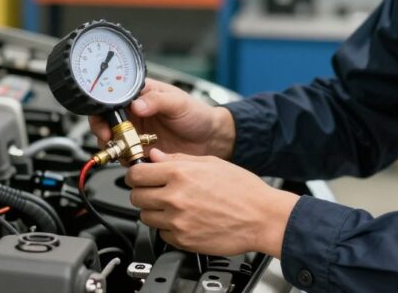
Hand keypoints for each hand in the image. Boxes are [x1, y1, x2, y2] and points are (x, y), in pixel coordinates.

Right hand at [88, 79, 235, 158]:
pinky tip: (136, 157)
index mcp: (141, 96)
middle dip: (103, 130)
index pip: (113, 99)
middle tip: (109, 138)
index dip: (104, 110)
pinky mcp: (142, 152)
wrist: (211, 139)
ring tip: (125, 149)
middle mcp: (135, 114)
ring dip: (114, 147)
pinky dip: (126, 159)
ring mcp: (137, 134)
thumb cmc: (197, 114)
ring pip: (113, 141)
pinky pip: (126, 157)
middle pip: (106, 121)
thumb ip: (157, 101)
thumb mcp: (179, 102)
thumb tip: (137, 105)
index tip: (106, 122)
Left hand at [126, 148, 299, 256]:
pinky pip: (162, 234)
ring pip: (146, 217)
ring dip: (154, 211)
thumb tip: (155, 157)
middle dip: (143, 192)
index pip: (136, 174)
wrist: (263, 218)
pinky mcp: (183, 241)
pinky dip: (168, 228)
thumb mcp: (210, 162)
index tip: (139, 176)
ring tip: (172, 206)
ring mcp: (178, 221)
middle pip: (136, 196)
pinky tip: (183, 220)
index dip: (135, 174)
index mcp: (179, 174)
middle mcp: (175, 198)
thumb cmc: (243, 189)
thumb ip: (177, 159)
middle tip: (155, 191)